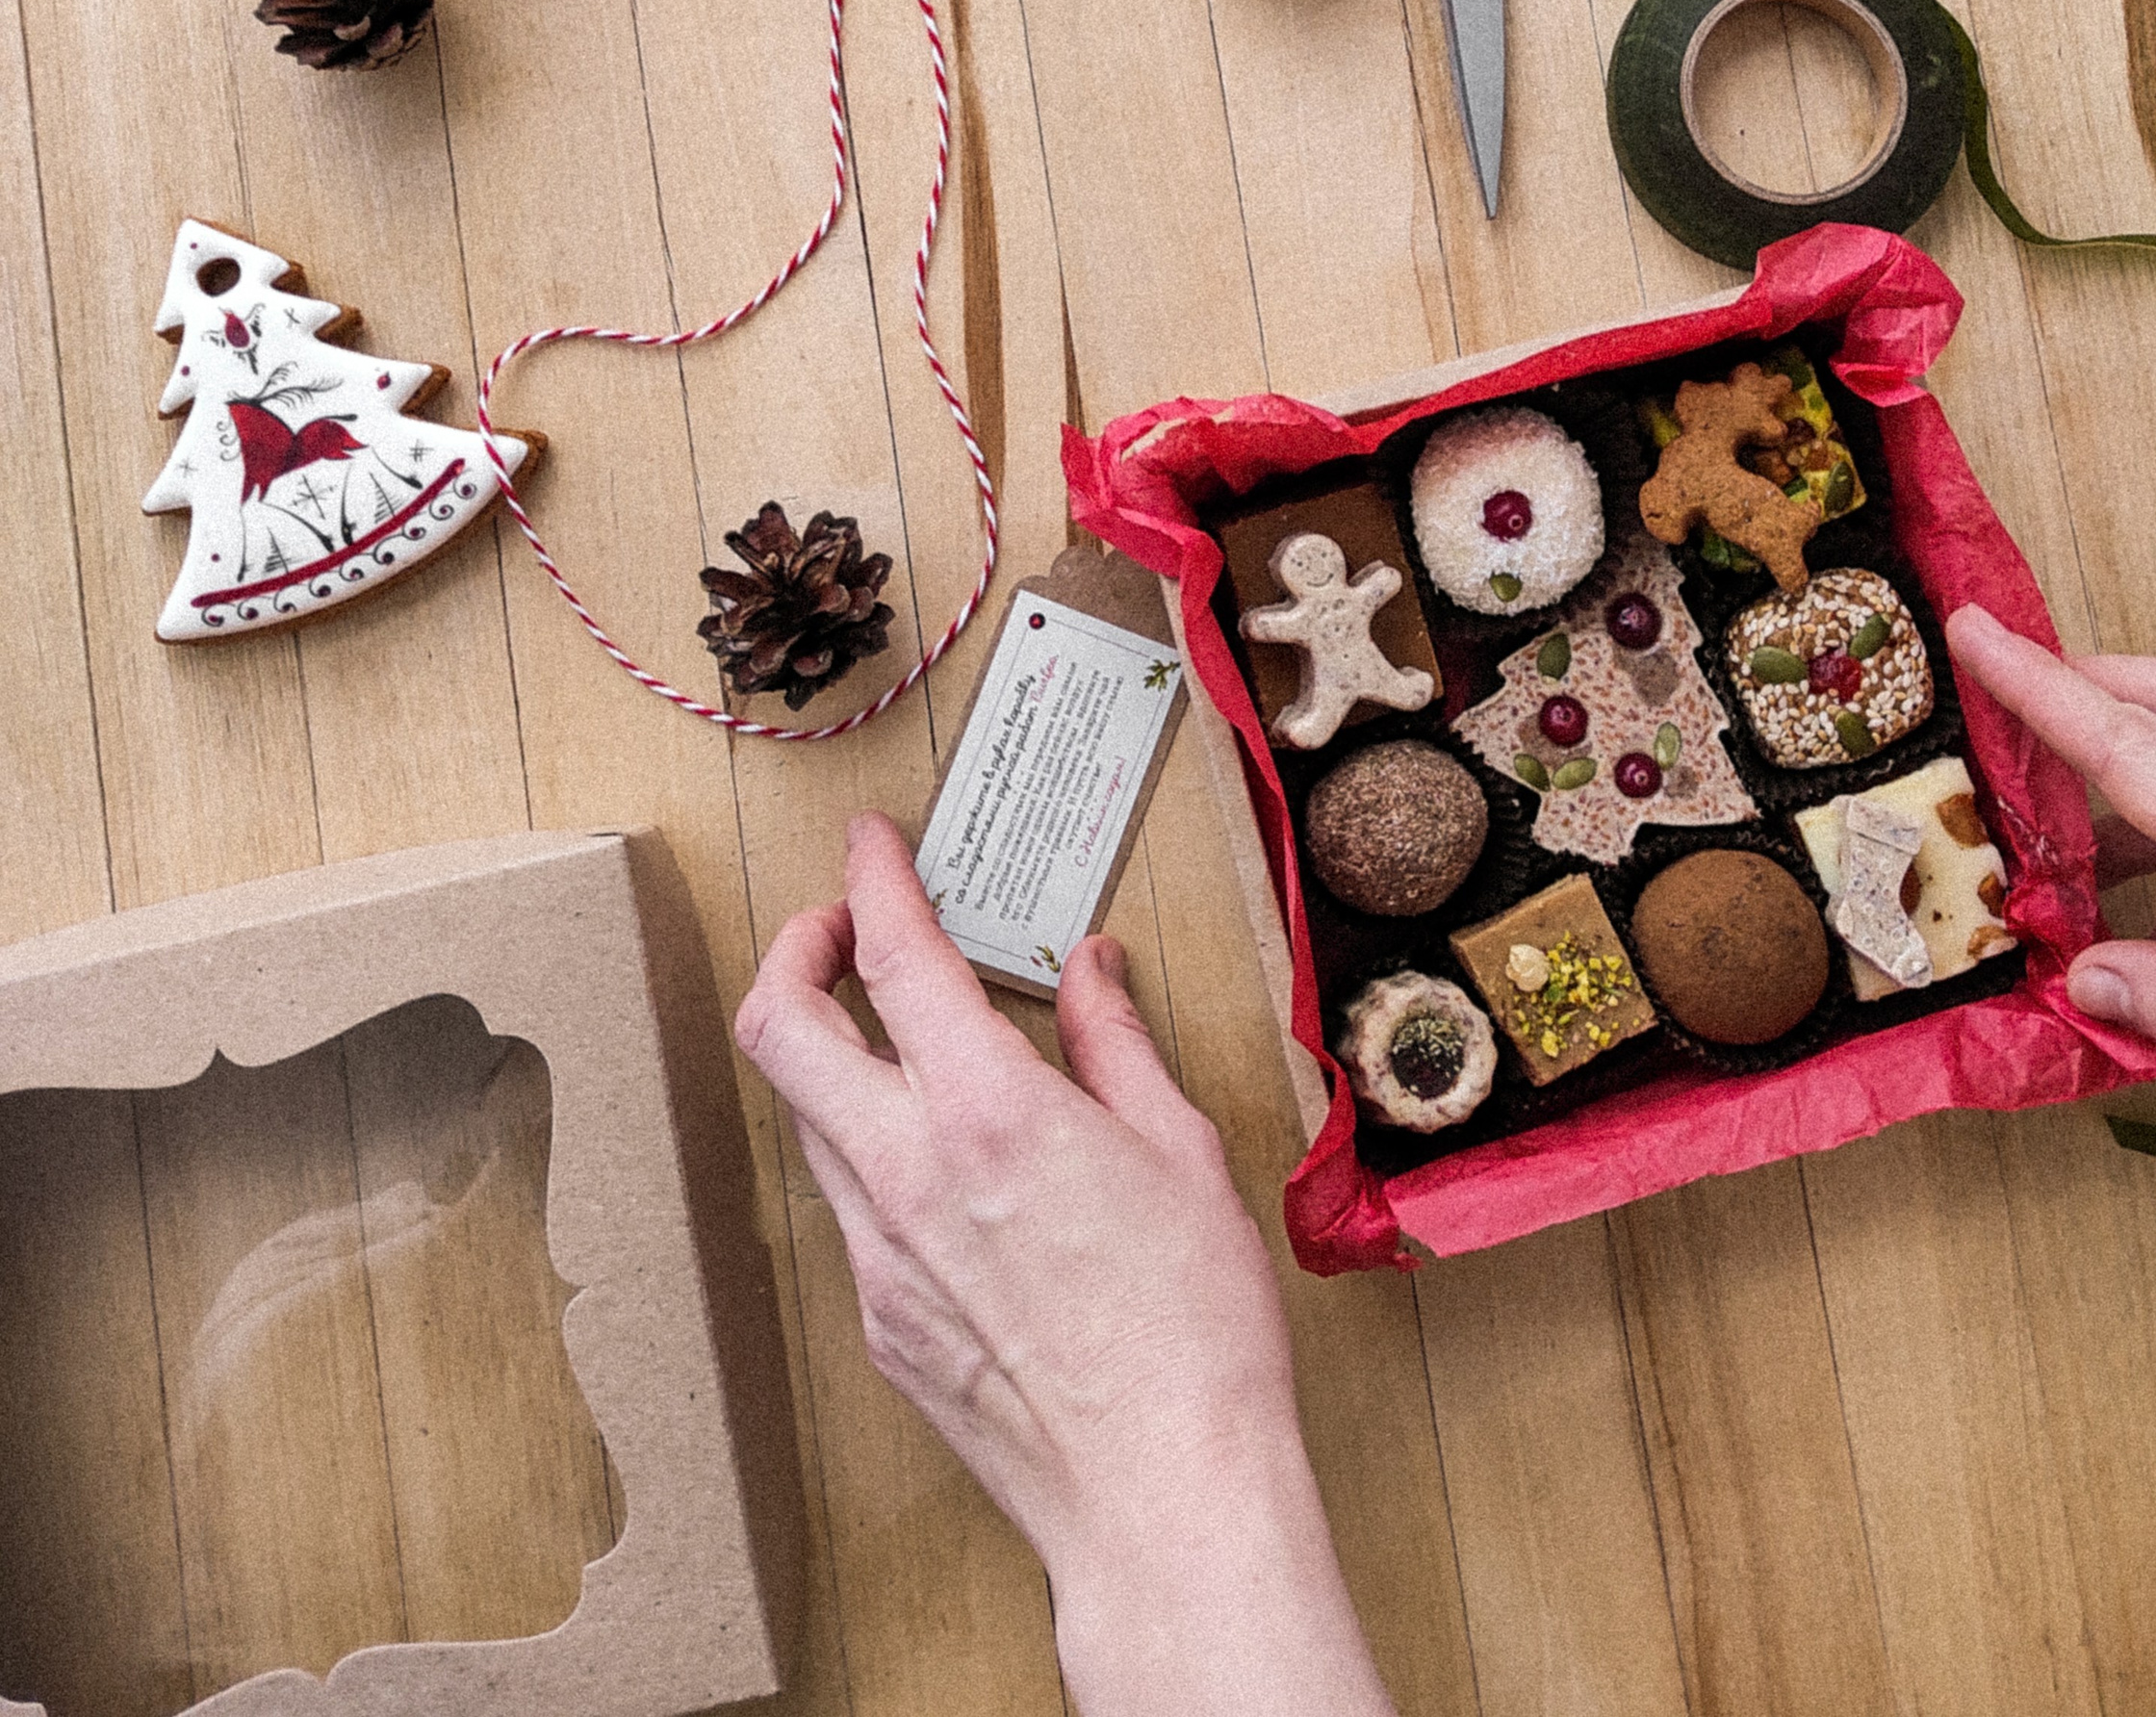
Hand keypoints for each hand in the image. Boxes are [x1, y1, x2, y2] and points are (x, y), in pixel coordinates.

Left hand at [735, 813, 1396, 1716]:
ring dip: (831, 1053)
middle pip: (779, 1027)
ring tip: (901, 1039)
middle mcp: (907, 1175)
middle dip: (795, 950)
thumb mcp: (1180, 1152)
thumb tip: (1090, 973)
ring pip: (804, 1117)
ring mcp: (878, 1256)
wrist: (1160, 1495)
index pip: (892, 955)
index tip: (871, 844)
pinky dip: (873, 1150)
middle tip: (842, 927)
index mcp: (989, 1113)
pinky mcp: (880, 1323)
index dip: (869, 878)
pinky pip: (847, 1205)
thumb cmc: (1193, 1331)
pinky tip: (943, 1161)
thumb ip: (1116, 1045)